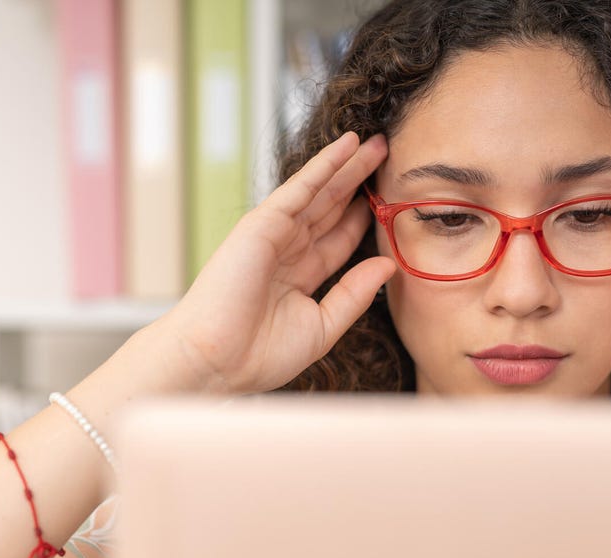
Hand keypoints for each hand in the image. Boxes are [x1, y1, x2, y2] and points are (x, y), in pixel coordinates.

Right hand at [151, 132, 395, 394]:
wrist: (217, 360)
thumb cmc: (259, 355)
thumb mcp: (323, 326)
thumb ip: (354, 294)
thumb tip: (389, 264)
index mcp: (300, 275)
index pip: (339, 239)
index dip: (365, 217)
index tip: (393, 198)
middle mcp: (287, 250)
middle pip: (333, 208)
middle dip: (360, 182)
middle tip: (389, 156)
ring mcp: (274, 234)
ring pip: (320, 192)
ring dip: (348, 165)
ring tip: (378, 142)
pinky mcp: (263, 223)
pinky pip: (300, 188)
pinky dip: (324, 165)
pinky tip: (346, 146)